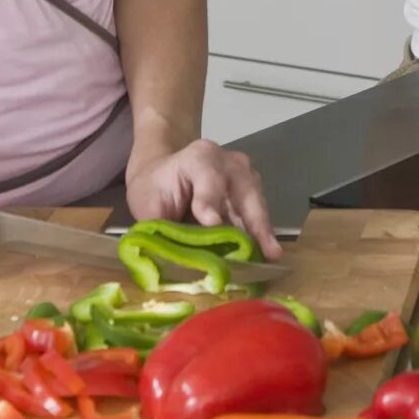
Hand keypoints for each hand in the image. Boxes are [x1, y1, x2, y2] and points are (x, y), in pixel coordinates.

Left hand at [125, 138, 283, 260]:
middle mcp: (227, 162)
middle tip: (266, 249)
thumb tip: (172, 261)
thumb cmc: (154, 190)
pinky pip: (257, 214)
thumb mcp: (147, 205)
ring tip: (271, 255)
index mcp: (198, 158)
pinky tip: (264, 254)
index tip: (212, 223)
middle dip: (255, 220)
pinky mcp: (250, 192)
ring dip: (263, 230)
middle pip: (245, 189)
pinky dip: (260, 234)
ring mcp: (243, 176)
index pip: (209, 177)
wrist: (162, 174)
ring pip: (256, 202)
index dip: (211, 200)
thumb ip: (161, 227)